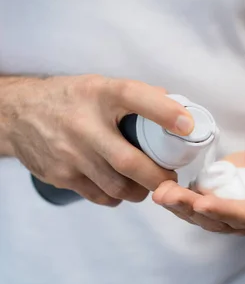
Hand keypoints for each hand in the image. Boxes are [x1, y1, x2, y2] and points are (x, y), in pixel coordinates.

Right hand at [3, 75, 192, 205]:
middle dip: (158, 178)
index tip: (187, 125)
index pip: (135, 98)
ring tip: (145, 184)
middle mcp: (84, 124)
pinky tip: (119, 187)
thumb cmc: (68, 101)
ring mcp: (71, 154)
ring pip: (118, 186)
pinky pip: (101, 196)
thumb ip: (133, 98)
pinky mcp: (62, 176)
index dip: (164, 112)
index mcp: (98, 94)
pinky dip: (117, 196)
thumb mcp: (97, 87)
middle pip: (130, 162)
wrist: (18, 116)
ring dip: (139, 191)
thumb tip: (175, 108)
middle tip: (169, 179)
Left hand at [153, 141, 244, 233]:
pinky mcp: (214, 199)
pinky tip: (160, 184)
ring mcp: (227, 211)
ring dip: (179, 206)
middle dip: (192, 211)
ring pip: (200, 214)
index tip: (206, 203)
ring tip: (159, 191)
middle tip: (168, 196)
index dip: (227, 212)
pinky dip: (177, 195)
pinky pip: (193, 201)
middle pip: (216, 220)